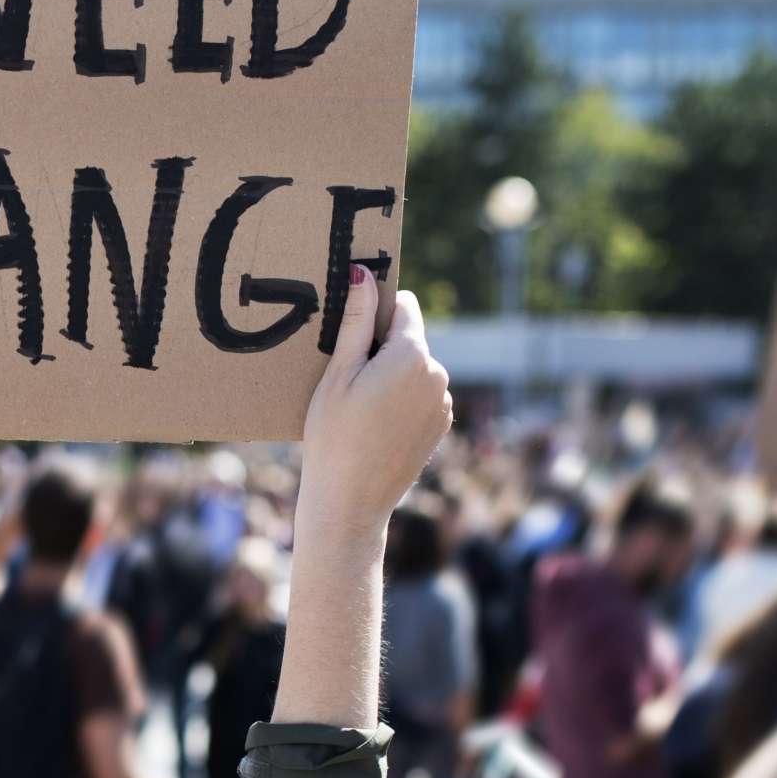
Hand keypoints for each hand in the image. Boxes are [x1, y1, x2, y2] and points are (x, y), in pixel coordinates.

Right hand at [296, 267, 451, 557]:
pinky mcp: (440, 426)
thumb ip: (355, 323)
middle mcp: (438, 374)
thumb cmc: (334, 436)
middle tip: (346, 380)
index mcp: (413, 355)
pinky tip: (375, 425)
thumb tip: (363, 275)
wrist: (350, 502)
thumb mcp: (337, 375)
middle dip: (381, 347)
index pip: (403, 305)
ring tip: (359, 408)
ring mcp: (443, 402)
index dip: (375, 311)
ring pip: (415, 369)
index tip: (351, 332)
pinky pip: (421, 396)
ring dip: (391, 375)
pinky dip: (401, 400)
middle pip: (408, 339)